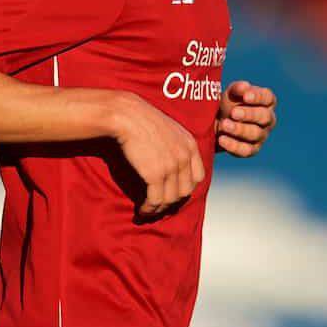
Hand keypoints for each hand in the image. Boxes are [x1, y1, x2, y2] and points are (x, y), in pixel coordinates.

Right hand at [110, 92, 205, 215]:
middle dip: (173, 200)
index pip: (198, 177)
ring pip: (171, 199)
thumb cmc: (143, 119)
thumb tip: (173, 162)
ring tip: (148, 211)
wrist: (127, 115)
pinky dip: (149, 209)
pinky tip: (141, 210)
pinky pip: (156, 200)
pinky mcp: (155, 175)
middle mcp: (185, 157)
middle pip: (186, 191)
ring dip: (159, 209)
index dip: (187, 187)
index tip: (174, 192)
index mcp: (190, 145)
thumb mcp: (170, 129)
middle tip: (159, 204)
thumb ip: (178, 145)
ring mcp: (171, 167)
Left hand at [215, 80, 276, 157]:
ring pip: (255, 134)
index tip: (246, 97)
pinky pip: (246, 150)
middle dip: (249, 115)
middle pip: (264, 117)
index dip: (258, 97)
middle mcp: (268, 119)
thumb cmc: (228, 104)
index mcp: (266, 102)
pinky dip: (233, 145)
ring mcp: (262, 135)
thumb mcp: (231, 93)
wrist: (217, 123)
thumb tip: (245, 87)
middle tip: (233, 112)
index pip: (268, 98)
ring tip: (224, 125)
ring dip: (239, 129)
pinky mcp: (252, 150)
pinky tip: (222, 139)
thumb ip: (238, 88)